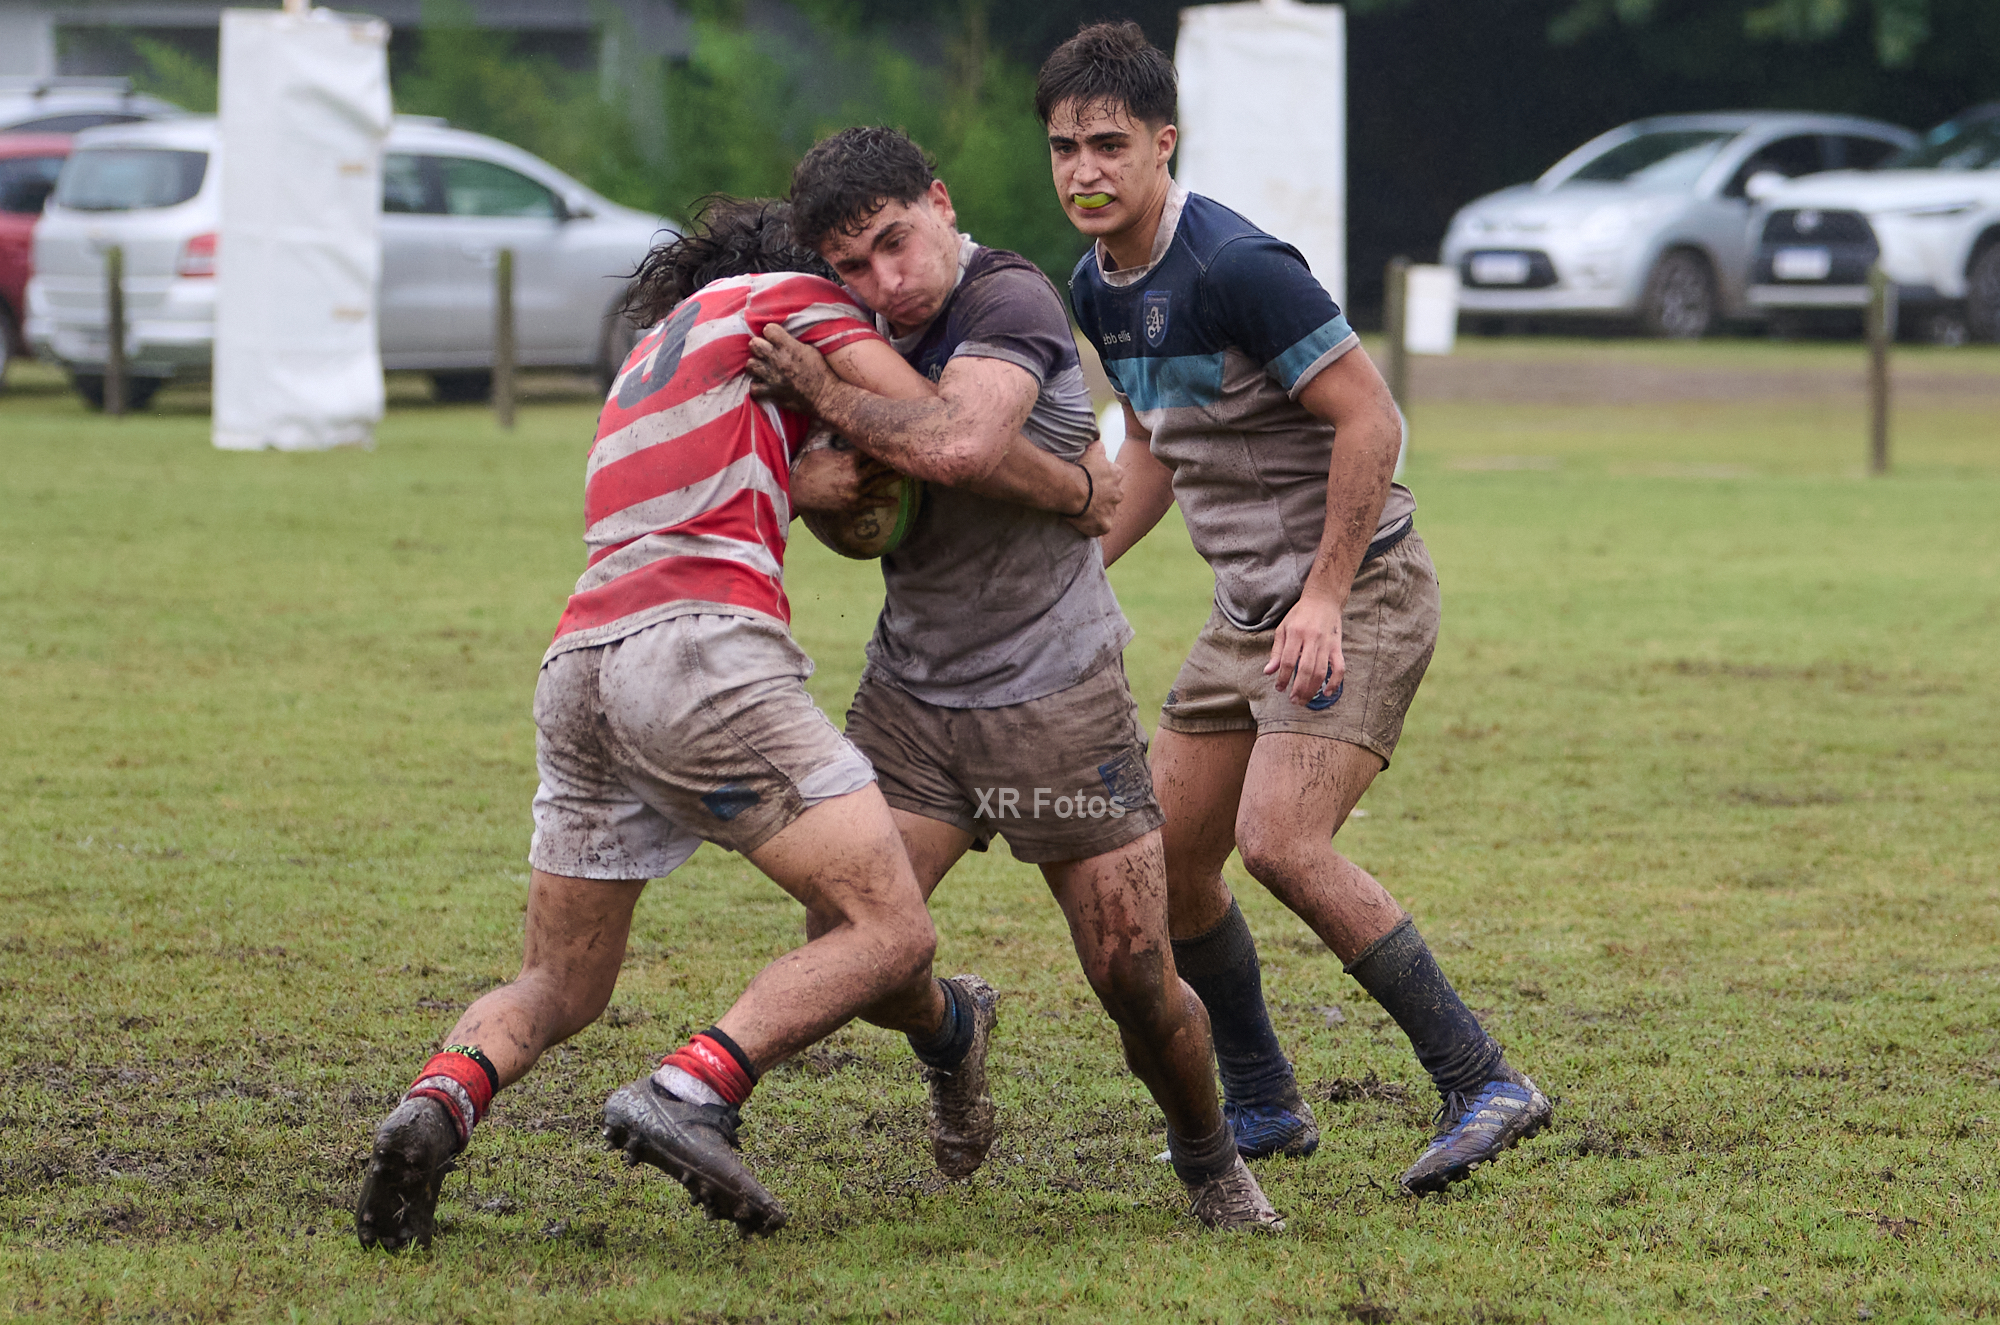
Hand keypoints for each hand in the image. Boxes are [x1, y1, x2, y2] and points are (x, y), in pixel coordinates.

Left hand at [749, 324, 835, 412]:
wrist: (826, 396)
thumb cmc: (821, 372)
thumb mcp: (810, 350)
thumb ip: (792, 342)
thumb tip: (780, 339)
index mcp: (789, 347)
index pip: (768, 329)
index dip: (770, 333)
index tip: (774, 339)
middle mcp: (778, 360)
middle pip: (754, 345)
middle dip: (759, 347)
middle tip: (765, 353)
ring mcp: (773, 377)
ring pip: (750, 365)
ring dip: (756, 366)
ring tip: (763, 369)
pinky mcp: (772, 393)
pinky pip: (753, 387)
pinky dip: (757, 387)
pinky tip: (764, 385)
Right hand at [791, 441, 902, 513]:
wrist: (796, 491)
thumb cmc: (806, 468)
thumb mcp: (821, 449)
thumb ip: (835, 439)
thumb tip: (837, 421)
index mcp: (850, 459)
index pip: (873, 448)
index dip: (885, 442)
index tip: (897, 435)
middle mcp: (857, 475)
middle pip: (882, 464)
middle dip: (895, 458)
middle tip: (910, 452)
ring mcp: (857, 491)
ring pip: (881, 482)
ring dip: (895, 477)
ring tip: (909, 472)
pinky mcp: (854, 504)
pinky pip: (873, 502)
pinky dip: (884, 501)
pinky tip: (895, 500)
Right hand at [1064, 440, 1124, 536]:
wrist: (1072, 489)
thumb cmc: (1081, 468)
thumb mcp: (1093, 450)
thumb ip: (1100, 447)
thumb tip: (1100, 444)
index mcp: (1117, 475)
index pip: (1114, 476)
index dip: (1102, 479)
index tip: (1091, 480)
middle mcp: (1119, 494)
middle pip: (1112, 496)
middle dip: (1103, 496)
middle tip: (1087, 495)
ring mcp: (1112, 511)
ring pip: (1106, 512)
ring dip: (1097, 511)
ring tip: (1082, 508)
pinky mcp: (1104, 526)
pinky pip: (1099, 528)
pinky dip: (1092, 526)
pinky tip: (1082, 522)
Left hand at [1264, 590, 1345, 706]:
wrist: (1324, 599)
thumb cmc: (1300, 614)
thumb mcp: (1283, 628)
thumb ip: (1277, 651)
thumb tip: (1269, 672)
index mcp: (1296, 633)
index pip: (1288, 661)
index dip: (1283, 677)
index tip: (1279, 688)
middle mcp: (1312, 639)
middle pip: (1306, 669)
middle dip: (1298, 688)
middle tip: (1293, 700)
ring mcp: (1327, 644)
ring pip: (1321, 671)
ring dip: (1312, 689)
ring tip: (1304, 700)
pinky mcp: (1338, 647)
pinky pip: (1339, 667)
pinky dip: (1335, 682)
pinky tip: (1327, 692)